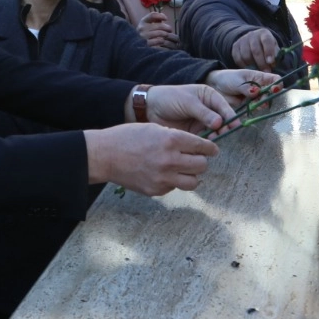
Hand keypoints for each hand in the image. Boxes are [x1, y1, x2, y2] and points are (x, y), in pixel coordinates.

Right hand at [85, 123, 218, 194]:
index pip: (203, 147)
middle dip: (201, 161)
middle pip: (202, 166)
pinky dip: (173, 181)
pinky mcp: (156, 190)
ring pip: (194, 182)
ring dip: (191, 175)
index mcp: (172, 140)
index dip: (210, 148)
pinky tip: (163, 174)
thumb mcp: (154, 128)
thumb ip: (175, 138)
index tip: (213, 150)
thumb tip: (194, 146)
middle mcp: (170, 160)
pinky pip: (174, 187)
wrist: (105, 155)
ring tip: (184, 170)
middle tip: (195, 159)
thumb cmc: (127, 137)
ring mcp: (164, 178)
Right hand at [136, 11, 180, 49]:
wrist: (138, 45)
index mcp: (143, 22)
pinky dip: (163, 40)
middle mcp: (142, 29)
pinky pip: (159, 41)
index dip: (161, 16)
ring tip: (167, 35)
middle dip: (167, 27)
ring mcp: (144, 37)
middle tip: (170, 30)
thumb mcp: (149, 24)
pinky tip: (163, 41)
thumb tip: (164, 18)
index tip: (166, 19)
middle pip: (159, 25)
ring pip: (160, 33)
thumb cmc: (148, 32)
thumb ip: (156, 19)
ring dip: (166, 34)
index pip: (152, 15)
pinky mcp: (147, 45)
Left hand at [141, 83, 235, 134]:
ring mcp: (202, 121)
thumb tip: (220, 123)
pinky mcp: (195, 132)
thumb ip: (204, 112)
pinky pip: (205, 138)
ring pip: (216, 130)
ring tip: (214, 137)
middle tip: (225, 132)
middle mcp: (208, 108)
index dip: (230, 114)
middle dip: (225, 126)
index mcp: (208, 96)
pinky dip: (208, 141)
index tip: (235, 124)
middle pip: (222, 119)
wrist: (150, 108)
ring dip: (218, 135)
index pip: (223, 105)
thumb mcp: (188, 102)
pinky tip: (207, 144)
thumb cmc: (169, 98)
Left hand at [204, 68, 280, 106]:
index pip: (275, 79)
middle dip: (268, 96)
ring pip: (264, 101)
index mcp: (259, 77)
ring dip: (261, 103)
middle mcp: (260, 87)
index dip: (278, 84)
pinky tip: (250, 107)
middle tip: (261, 99)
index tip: (274, 90)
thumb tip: (256, 92)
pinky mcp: (249, 105)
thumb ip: (247, 87)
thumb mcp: (237, 80)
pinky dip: (255, 108)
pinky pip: (256, 108)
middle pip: (271, 93)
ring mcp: (255, 96)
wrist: (216, 87)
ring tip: (254, 103)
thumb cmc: (228, 79)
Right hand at [230, 29, 281, 70]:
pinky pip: (238, 59)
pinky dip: (244, 66)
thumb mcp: (274, 48)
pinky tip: (249, 69)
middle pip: (255, 50)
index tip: (271, 62)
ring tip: (258, 72)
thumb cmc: (266, 47)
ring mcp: (242, 40)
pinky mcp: (235, 47)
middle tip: (266, 72)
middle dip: (261, 63)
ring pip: (246, 55)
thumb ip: (275, 55)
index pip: (266, 41)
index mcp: (264, 33)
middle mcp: (252, 35)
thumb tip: (272, 64)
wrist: (253, 41)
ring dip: (252, 66)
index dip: (269, 52)